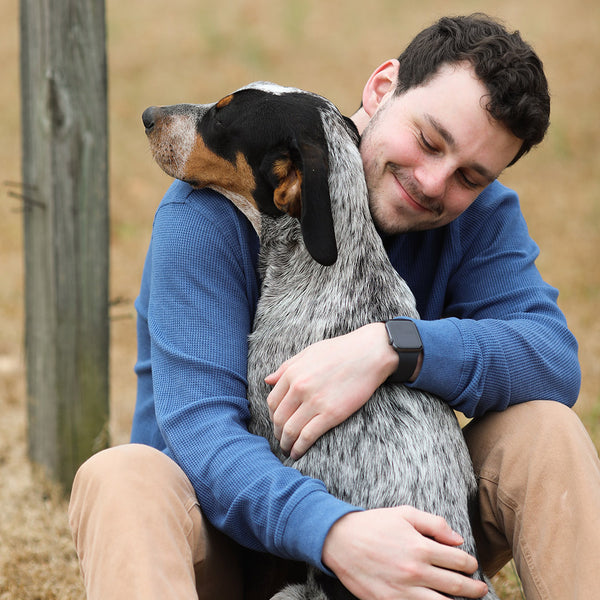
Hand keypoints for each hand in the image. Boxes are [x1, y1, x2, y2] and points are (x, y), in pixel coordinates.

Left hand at [265, 323, 397, 458]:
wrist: (369, 353)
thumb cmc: (340, 351)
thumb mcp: (308, 353)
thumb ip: (286, 367)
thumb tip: (267, 380)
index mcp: (292, 373)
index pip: (272, 402)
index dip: (272, 416)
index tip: (278, 423)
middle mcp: (299, 388)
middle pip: (279, 418)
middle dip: (278, 432)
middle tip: (281, 439)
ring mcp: (314, 401)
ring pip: (290, 430)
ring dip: (286, 443)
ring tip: (288, 449)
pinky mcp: (331, 414)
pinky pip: (307, 436)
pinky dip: (299, 448)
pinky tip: (298, 452)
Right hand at [322, 507, 488, 599]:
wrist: (340, 541)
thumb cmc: (373, 524)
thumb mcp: (404, 513)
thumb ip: (433, 523)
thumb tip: (458, 539)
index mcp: (420, 547)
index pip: (458, 560)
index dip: (470, 564)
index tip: (472, 565)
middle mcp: (415, 571)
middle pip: (456, 586)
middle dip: (474, 589)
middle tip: (481, 589)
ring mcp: (403, 591)